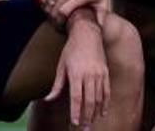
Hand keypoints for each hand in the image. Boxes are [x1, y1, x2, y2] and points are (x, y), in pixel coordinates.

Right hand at [41, 0, 108, 27]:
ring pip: (47, 4)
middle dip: (54, 20)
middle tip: (58, 25)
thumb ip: (101, 16)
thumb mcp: (102, 0)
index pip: (61, 13)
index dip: (60, 23)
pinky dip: (45, 4)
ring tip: (55, 18)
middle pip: (52, 11)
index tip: (63, 27)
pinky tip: (51, 8)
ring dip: (49, 13)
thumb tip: (99, 30)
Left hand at [45, 11, 109, 128]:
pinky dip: (105, 103)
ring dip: (95, 113)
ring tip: (91, 123)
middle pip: (89, 100)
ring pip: (99, 98)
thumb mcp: (61, 65)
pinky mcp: (105, 72)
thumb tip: (48, 99)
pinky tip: (102, 112)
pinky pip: (106, 90)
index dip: (76, 112)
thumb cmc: (71, 49)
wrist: (88, 32)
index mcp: (76, 73)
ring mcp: (99, 73)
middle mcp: (89, 74)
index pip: (76, 97)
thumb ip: (57, 85)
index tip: (75, 123)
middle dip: (87, 117)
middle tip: (84, 129)